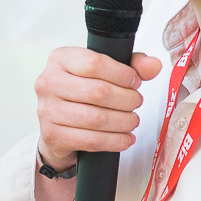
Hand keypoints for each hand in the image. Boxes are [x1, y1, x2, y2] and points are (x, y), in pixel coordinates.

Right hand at [35, 49, 161, 170]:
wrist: (59, 125)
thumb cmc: (83, 93)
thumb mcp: (105, 72)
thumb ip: (132, 65)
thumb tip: (153, 66)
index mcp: (60, 58)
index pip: (95, 63)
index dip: (122, 74)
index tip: (135, 83)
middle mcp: (48, 82)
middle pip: (99, 92)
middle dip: (127, 100)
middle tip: (136, 103)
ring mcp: (47, 111)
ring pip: (97, 118)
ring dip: (124, 121)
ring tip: (132, 120)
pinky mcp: (53, 136)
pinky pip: (92, 140)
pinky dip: (115, 141)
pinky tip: (125, 138)